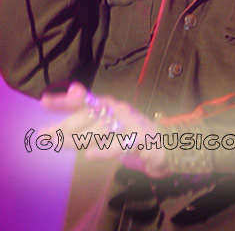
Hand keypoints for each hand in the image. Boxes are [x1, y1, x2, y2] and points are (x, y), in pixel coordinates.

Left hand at [40, 82, 169, 178]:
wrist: (169, 143)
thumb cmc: (134, 134)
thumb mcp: (109, 127)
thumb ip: (89, 121)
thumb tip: (67, 106)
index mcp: (110, 106)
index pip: (83, 102)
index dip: (64, 101)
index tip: (43, 102)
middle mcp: (118, 110)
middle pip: (88, 117)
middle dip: (64, 127)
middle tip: (44, 137)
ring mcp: (130, 124)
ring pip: (100, 130)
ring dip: (78, 138)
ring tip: (60, 144)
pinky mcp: (141, 140)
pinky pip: (120, 145)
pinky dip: (105, 150)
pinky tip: (90, 155)